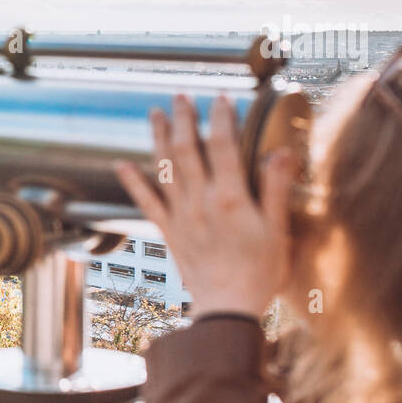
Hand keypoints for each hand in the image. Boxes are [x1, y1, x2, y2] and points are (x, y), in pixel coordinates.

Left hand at [114, 94, 297, 319]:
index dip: (222, 118)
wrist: (227, 307)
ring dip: (158, 138)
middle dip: (184, 118)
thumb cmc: (259, 272)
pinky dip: (132, 182)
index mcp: (231, 198)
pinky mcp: (168, 231)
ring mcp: (180, 215)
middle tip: (181, 95)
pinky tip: (120, 164)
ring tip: (155, 114)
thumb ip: (276, 189)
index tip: (222, 98)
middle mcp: (200, 202)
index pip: (224, 146)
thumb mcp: (277, 230)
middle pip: (187, 149)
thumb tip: (281, 152)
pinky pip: (146, 201)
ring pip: (165, 168)